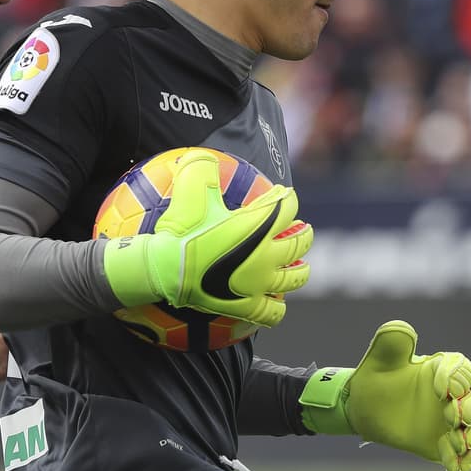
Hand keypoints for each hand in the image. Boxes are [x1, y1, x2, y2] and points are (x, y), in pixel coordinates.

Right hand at [103, 148, 312, 326]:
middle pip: (300, 242)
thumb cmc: (180, 229)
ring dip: (300, 269)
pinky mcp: (247, 306)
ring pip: (295, 278)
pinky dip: (277, 308)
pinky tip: (275, 302)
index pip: (287, 207)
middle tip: (302, 229)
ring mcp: (260, 284)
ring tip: (300, 265)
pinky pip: (272, 313)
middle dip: (304, 233)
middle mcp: (267, 255)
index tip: (282, 195)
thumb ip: (201, 167)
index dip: (287, 198)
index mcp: (260, 225)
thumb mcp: (190, 188)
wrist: (166, 268)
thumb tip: (204, 157)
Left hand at [299, 320, 470, 470]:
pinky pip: (461, 454)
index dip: (458, 378)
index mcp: (441, 370)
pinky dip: (463, 461)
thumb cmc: (373, 378)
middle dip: (470, 409)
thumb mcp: (378, 359)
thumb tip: (403, 328)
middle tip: (450, 415)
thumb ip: (392, 343)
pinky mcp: (443, 444)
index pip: (463, 370)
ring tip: (459, 443)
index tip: (441, 389)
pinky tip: (455, 468)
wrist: (361, 409)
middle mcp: (451, 396)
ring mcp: (449, 422)